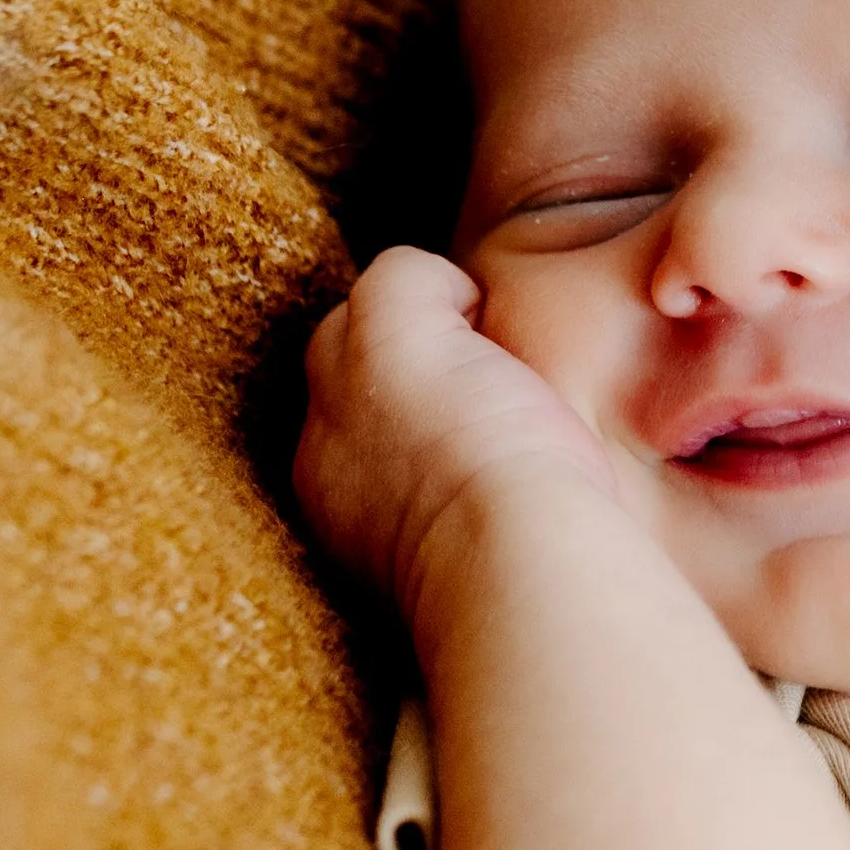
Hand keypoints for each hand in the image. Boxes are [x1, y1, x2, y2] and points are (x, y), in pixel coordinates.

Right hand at [295, 243, 614, 623]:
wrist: (513, 571)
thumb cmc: (526, 578)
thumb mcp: (468, 554)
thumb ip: (454, 513)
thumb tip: (494, 488)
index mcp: (339, 504)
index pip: (358, 425)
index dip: (413, 415)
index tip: (471, 444)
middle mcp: (323, 442)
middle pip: (342, 361)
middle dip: (409, 365)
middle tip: (488, 401)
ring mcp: (342, 385)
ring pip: (361, 316)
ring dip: (434, 328)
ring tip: (497, 376)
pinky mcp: (383, 340)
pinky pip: (400, 271)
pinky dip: (454, 287)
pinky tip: (498, 346)